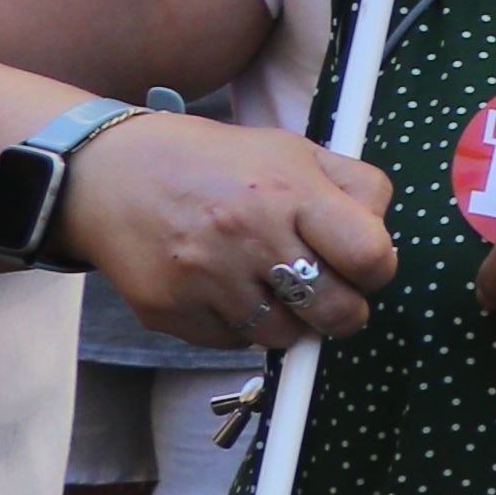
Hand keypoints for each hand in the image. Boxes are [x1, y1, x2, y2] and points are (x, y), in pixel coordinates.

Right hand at [61, 115, 392, 353]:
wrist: (111, 174)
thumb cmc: (218, 164)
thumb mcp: (295, 151)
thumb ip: (356, 188)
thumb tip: (384, 242)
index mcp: (289, 191)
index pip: (370, 256)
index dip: (378, 270)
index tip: (365, 266)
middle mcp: (247, 235)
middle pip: (336, 312)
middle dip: (345, 311)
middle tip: (332, 296)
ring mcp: (204, 277)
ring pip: (284, 337)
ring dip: (289, 321)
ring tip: (270, 284)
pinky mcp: (168, 310)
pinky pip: (231, 344)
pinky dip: (240, 326)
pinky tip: (225, 289)